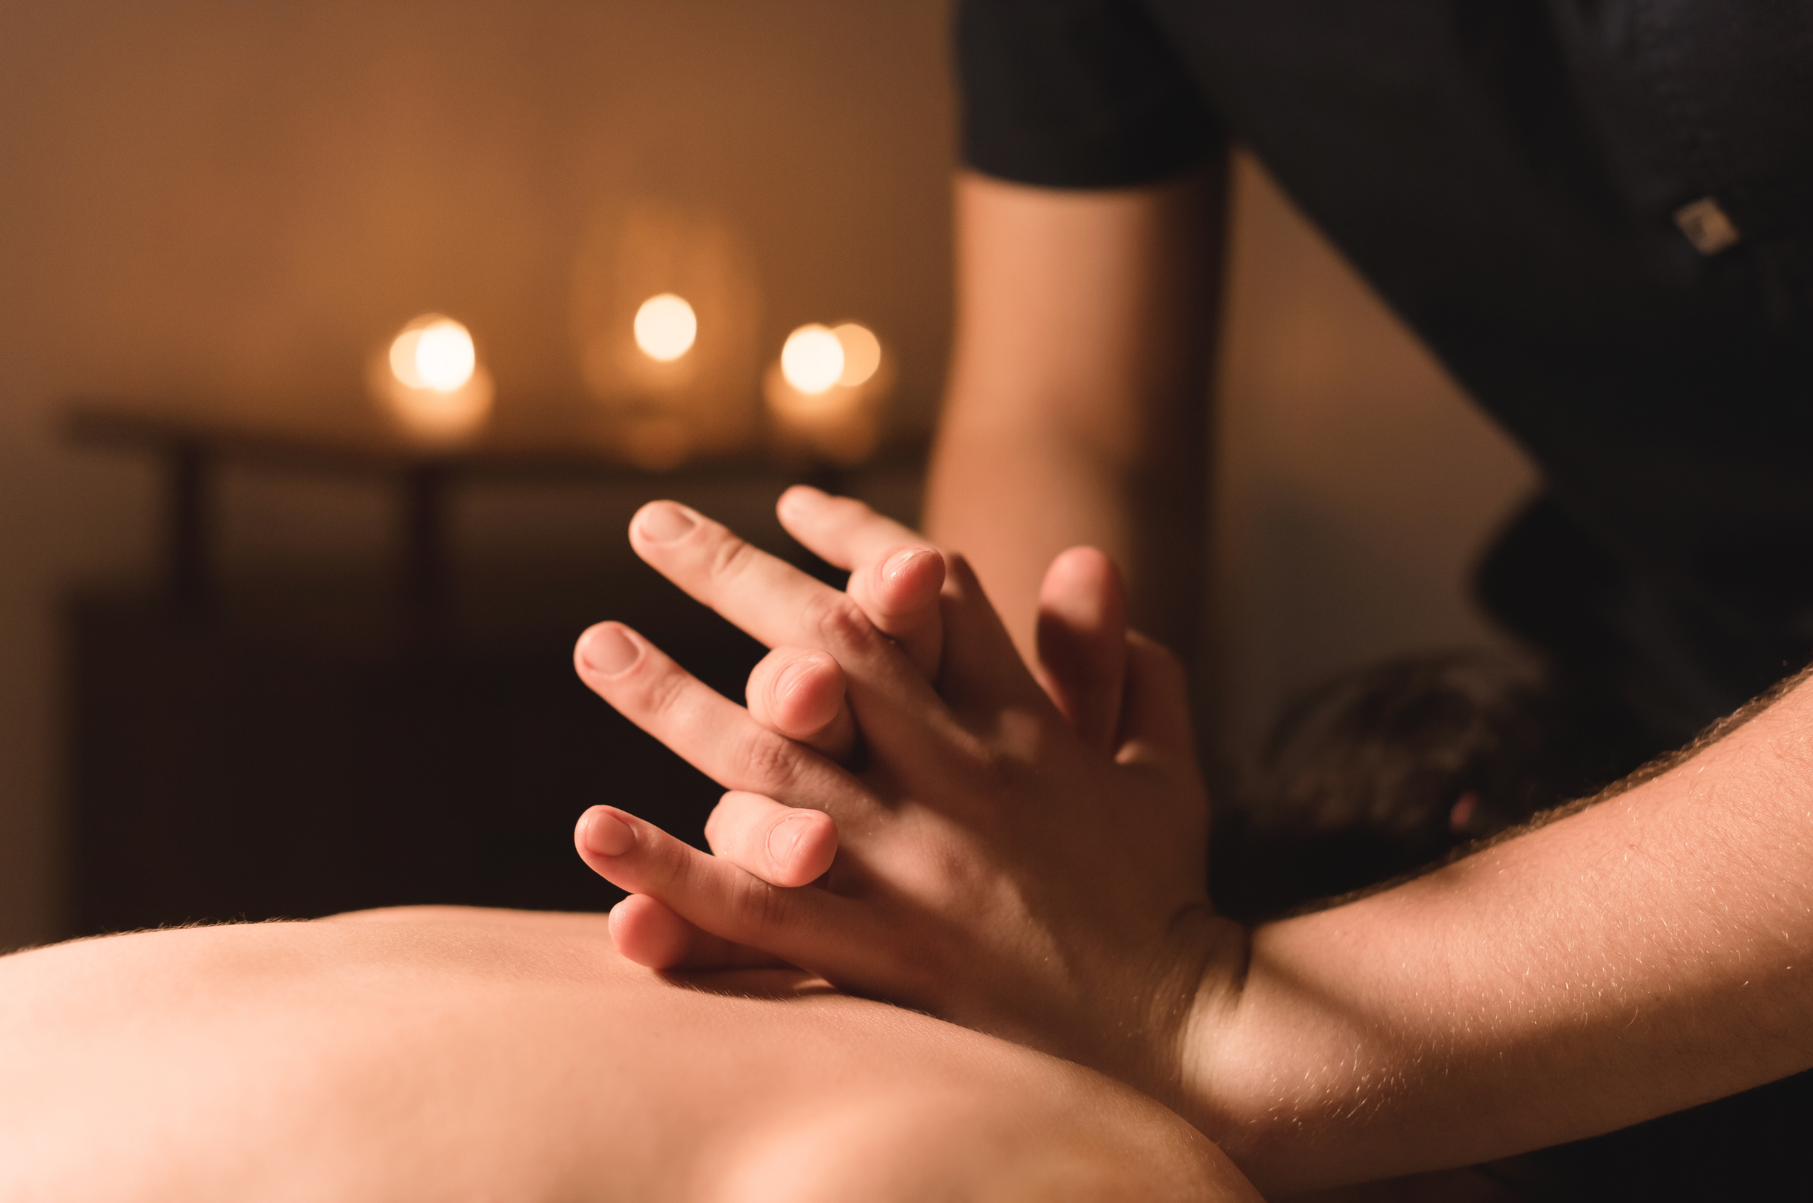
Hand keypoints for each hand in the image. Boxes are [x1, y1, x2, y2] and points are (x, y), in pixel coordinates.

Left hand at [606, 487, 1134, 968]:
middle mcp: (961, 775)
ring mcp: (918, 864)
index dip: (859, 540)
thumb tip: (1089, 564)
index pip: (935, 599)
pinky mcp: (889, 956)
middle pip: (831, 649)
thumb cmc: (1163, 893)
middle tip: (652, 524)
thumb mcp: (1162, 765)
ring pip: (776, 762)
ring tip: (599, 647)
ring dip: (675, 697)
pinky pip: (762, 909)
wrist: (1184, 1029)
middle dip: (735, 577)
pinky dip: (674, 867)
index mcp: (1024, 722)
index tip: (793, 500)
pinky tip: (596, 827)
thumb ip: (1124, 666)